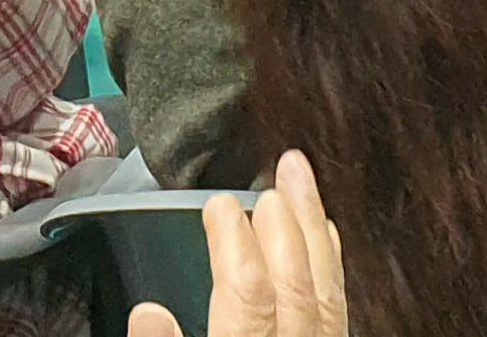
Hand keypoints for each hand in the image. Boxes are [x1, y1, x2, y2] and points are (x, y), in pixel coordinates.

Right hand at [128, 153, 345, 336]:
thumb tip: (147, 312)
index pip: (246, 297)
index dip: (233, 245)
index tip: (220, 204)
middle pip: (294, 287)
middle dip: (287, 224)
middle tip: (278, 175)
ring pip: (324, 293)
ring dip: (312, 231)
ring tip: (303, 182)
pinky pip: (338, 312)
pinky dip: (331, 267)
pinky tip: (325, 237)